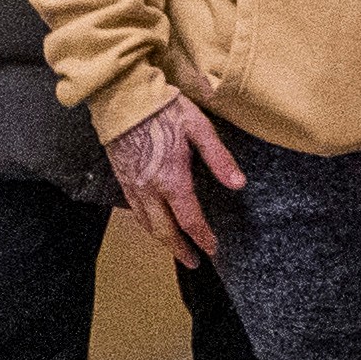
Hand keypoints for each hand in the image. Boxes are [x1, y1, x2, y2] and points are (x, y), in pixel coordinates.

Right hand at [108, 94, 245, 261]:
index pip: (190, 220)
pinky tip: (154, 224)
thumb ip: (219, 158)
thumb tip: (238, 183)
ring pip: (147, 224)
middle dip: (180, 250)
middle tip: (193, 262)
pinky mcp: (122, 179)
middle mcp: (150, 190)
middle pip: (165, 231)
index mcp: (172, 180)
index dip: (203, 238)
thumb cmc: (163, 108)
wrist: (123, 97)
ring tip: (175, 249)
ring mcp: (132, 186)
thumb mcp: (198, 128)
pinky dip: (147, 225)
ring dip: (162, 241)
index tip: (213, 249)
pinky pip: (134, 211)